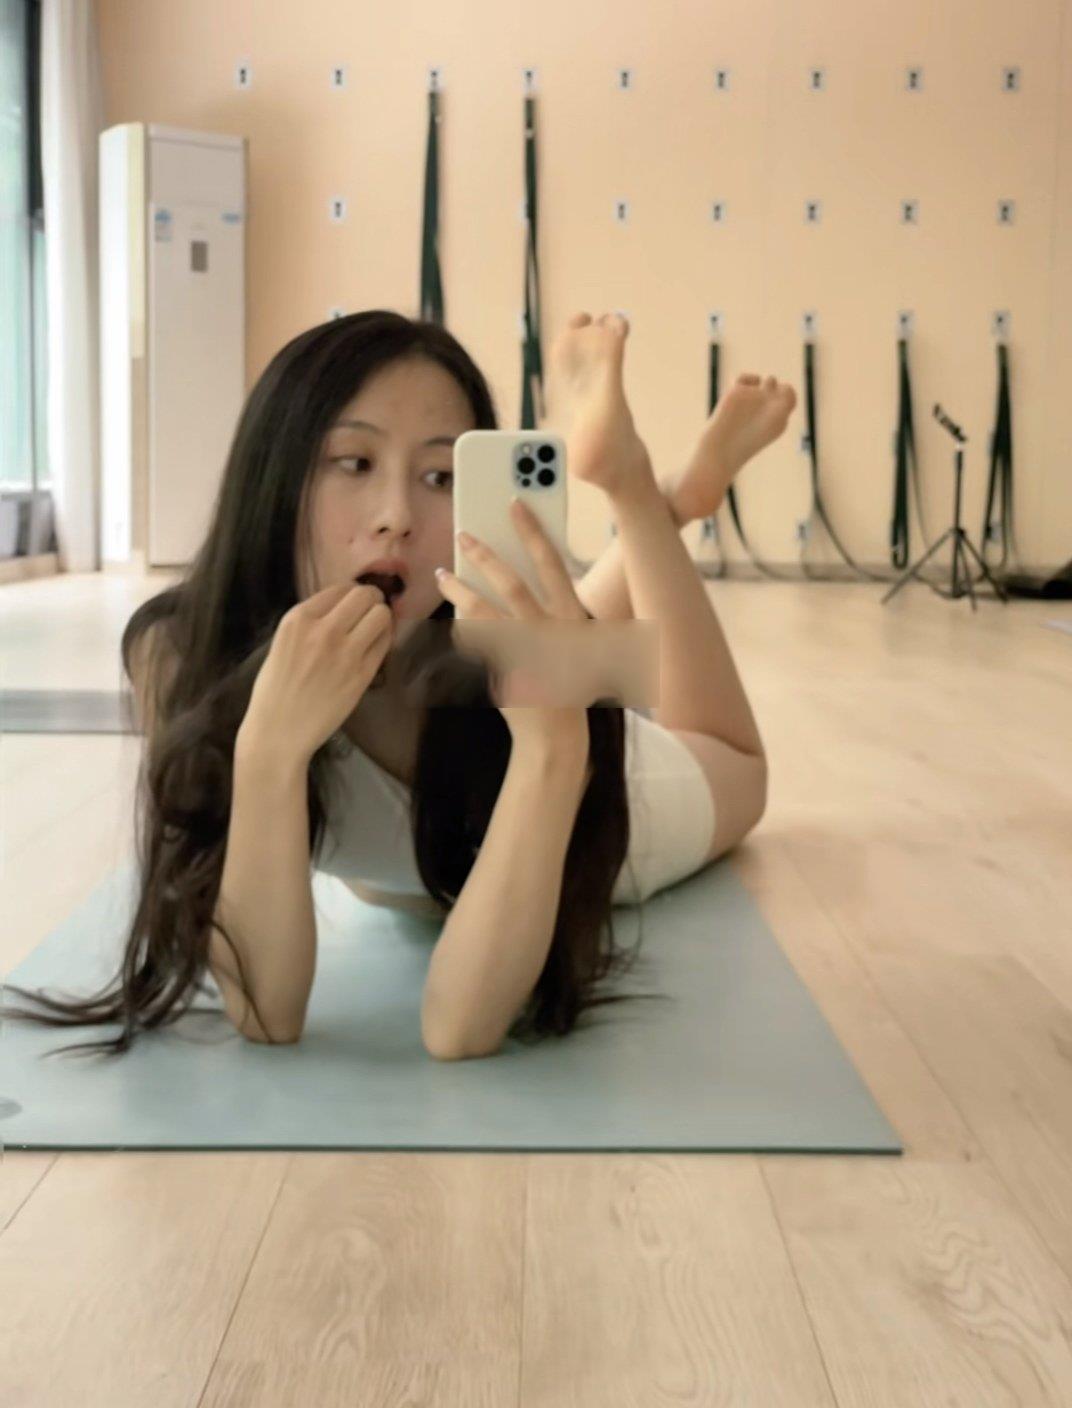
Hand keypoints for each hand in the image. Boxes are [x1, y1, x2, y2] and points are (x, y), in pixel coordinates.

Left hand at [435, 498, 591, 756]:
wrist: (556, 733)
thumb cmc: (563, 680)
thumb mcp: (571, 640)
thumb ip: (550, 606)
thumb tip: (512, 568)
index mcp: (573, 616)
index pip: (552, 562)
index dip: (532, 530)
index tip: (515, 503)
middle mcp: (551, 630)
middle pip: (513, 580)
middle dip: (485, 554)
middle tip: (463, 534)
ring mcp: (526, 652)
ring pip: (485, 608)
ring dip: (460, 587)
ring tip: (442, 573)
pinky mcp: (504, 670)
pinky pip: (473, 638)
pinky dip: (460, 623)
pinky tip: (450, 612)